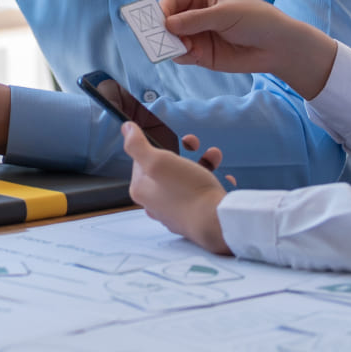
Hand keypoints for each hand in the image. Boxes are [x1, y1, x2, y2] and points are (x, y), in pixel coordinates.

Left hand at [122, 123, 229, 254]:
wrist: (217, 223)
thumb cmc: (187, 191)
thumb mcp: (159, 161)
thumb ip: (138, 145)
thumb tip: (126, 128)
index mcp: (141, 189)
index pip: (141, 160)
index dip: (157, 146)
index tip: (174, 140)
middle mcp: (154, 202)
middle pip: (165, 168)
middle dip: (183, 152)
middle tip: (194, 144)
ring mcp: (174, 211)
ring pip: (185, 179)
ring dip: (201, 163)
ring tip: (214, 156)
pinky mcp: (194, 217)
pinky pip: (200, 194)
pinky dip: (211, 182)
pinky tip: (224, 177)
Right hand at [159, 0, 337, 98]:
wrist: (277, 46)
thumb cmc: (256, 20)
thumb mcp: (225, 14)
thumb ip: (195, 20)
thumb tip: (166, 25)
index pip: (170, 0)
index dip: (162, 12)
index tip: (161, 25)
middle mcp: (193, 11)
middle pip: (166, 20)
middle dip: (163, 31)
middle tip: (164, 40)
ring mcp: (195, 33)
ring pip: (170, 39)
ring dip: (173, 45)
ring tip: (187, 49)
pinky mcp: (200, 52)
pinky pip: (181, 55)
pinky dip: (182, 56)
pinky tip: (195, 55)